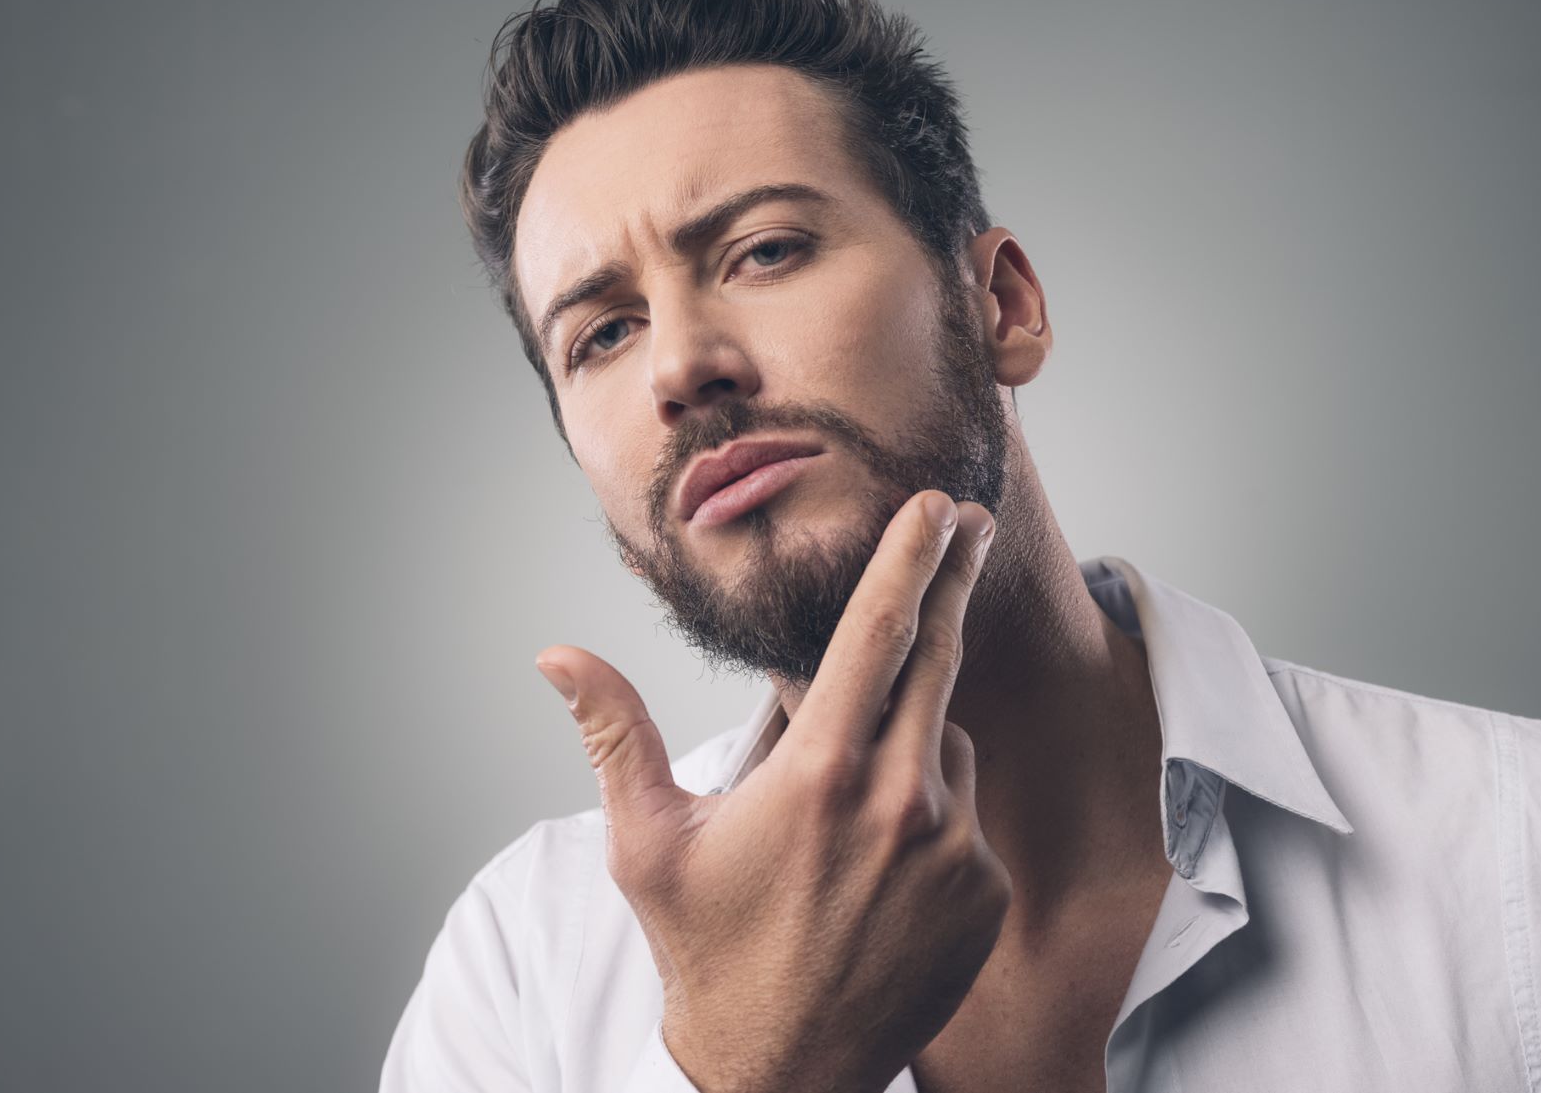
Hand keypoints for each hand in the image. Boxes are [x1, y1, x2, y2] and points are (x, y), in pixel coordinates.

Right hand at [535, 492, 1007, 1092]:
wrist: (779, 1072)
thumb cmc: (706, 949)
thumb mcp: (646, 841)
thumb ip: (614, 732)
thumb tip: (556, 655)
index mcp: (820, 774)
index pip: (876, 635)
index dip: (909, 558)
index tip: (937, 504)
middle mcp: (902, 802)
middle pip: (937, 661)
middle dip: (951, 581)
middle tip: (971, 524)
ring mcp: (954, 850)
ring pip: (945, 742)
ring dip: (913, 730)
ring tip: (848, 795)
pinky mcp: (985, 893)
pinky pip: (966, 813)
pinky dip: (931, 806)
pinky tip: (880, 855)